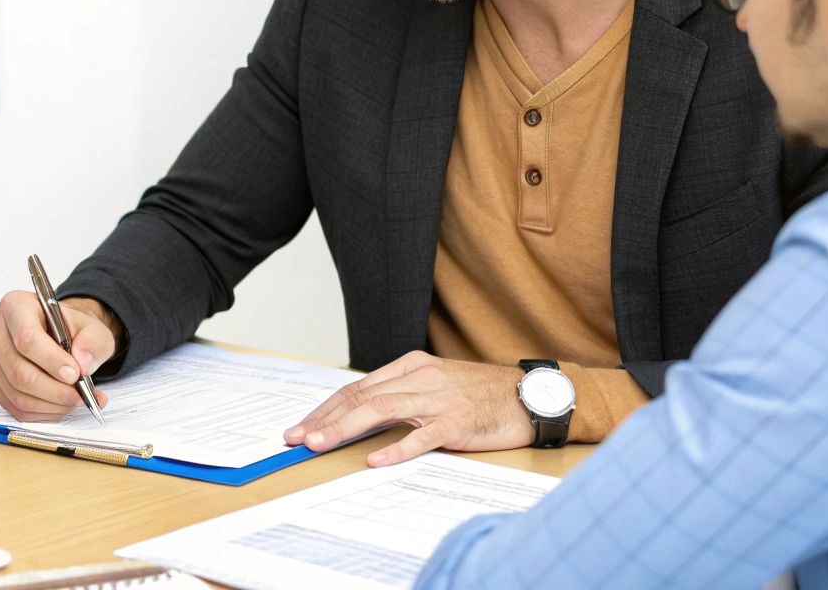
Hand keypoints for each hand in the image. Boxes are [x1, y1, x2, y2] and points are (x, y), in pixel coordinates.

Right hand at [0, 291, 117, 421]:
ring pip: (18, 394)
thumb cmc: (71, 329)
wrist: (59, 335)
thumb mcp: (92, 328)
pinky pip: (16, 408)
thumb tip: (83, 364)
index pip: (26, 338)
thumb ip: (93, 342)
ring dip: (52, 404)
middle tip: (81, 395)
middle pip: (19, 372)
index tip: (75, 373)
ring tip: (77, 400)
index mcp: (15, 306)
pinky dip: (43, 413)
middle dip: (55, 390)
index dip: (51, 360)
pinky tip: (62, 405)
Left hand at [283, 352, 531, 466]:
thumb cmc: (481, 394)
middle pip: (361, 397)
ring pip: (382, 410)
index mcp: (412, 367)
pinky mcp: (457, 423)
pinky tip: (375, 460)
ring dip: (345, 428)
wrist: (530, 397)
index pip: (357, 387)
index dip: (326, 408)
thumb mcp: (436, 384)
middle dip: (324, 419)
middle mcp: (420, 378)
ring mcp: (439, 399)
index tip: (302, 427)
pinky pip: (422, 436)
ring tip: (319, 444)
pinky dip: (396, 448)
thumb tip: (361, 415)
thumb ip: (402, 395)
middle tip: (297, 438)